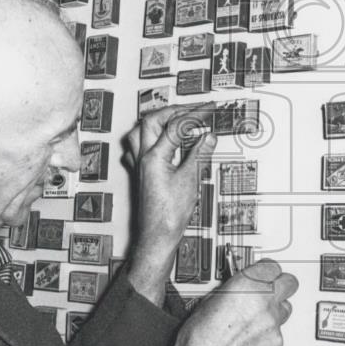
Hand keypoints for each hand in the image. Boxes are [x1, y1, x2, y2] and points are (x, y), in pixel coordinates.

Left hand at [125, 103, 216, 305]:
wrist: (157, 236)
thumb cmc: (169, 215)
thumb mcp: (190, 181)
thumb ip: (198, 155)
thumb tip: (208, 137)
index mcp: (154, 157)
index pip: (176, 126)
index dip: (195, 115)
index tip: (209, 110)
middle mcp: (142, 158)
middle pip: (153, 120)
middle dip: (174, 110)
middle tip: (194, 109)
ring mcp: (138, 165)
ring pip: (139, 131)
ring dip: (157, 121)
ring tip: (175, 118)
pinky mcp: (140, 174)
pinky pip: (135, 148)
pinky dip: (147, 139)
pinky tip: (157, 141)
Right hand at [162, 260, 297, 345]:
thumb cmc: (200, 336)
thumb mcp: (211, 298)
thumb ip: (236, 288)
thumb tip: (243, 287)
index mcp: (247, 284)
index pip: (273, 267)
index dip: (267, 270)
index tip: (263, 273)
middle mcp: (264, 301)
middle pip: (289, 283)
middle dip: (280, 285)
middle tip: (270, 289)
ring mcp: (273, 323)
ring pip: (285, 309)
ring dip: (275, 310)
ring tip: (257, 318)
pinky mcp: (276, 342)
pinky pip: (279, 331)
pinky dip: (268, 333)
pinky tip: (252, 338)